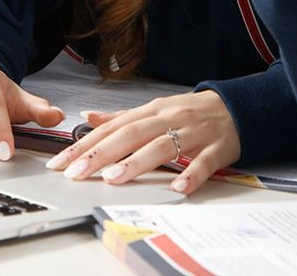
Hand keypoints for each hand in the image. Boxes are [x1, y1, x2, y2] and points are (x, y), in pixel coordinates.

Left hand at [45, 90, 240, 195]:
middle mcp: (168, 119)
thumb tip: (88, 118)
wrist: (235, 107)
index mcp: (151, 111)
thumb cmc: (189, 112)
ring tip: (113, 178)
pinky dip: (190, 175)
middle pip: (131, 135)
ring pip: (162, 147)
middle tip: (76, 173)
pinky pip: (202, 163)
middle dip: (101, 154)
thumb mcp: (154, 110)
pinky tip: (177, 188)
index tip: (61, 161)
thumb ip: (121, 117)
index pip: (112, 127)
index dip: (86, 144)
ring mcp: (192, 133)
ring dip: (137, 162)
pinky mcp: (216, 148)